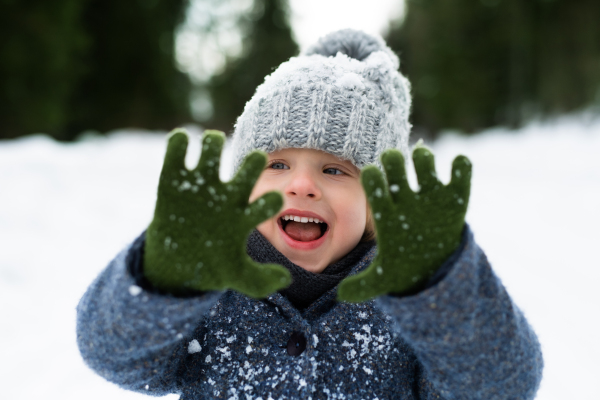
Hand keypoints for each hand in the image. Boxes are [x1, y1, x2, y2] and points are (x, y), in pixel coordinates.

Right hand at [144, 129, 290, 297]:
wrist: (174, 265)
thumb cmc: (212, 266)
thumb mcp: (237, 276)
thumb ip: (261, 280)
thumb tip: (286, 280)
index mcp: (243, 215)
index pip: (267, 203)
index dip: (272, 201)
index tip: (277, 201)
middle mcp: (226, 195)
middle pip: (248, 169)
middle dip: (254, 162)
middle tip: (257, 159)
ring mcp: (200, 186)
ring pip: (213, 151)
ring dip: (215, 142)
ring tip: (214, 142)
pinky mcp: (172, 181)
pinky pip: (177, 153)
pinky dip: (179, 143)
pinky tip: (182, 141)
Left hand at [337, 146, 471, 301]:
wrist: (434, 265)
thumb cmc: (404, 266)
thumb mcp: (384, 278)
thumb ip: (364, 285)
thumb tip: (342, 296)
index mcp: (388, 211)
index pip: (375, 188)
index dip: (372, 180)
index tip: (370, 175)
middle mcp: (407, 197)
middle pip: (396, 168)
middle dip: (393, 161)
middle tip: (392, 158)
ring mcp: (432, 195)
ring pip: (424, 163)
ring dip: (423, 157)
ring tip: (421, 158)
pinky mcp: (456, 197)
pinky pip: (460, 174)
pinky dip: (461, 167)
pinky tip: (458, 165)